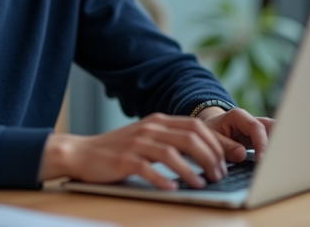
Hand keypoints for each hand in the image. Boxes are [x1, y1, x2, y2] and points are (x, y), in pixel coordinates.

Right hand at [39, 113, 229, 189]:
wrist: (82, 152)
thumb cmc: (118, 150)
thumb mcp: (147, 138)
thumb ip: (171, 141)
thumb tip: (204, 153)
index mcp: (159, 121)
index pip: (196, 126)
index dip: (216, 143)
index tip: (227, 161)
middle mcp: (150, 128)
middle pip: (190, 137)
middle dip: (211, 157)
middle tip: (219, 175)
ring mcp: (137, 143)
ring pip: (173, 153)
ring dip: (192, 170)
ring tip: (202, 184)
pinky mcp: (125, 160)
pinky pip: (149, 169)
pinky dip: (164, 180)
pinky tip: (173, 189)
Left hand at [198, 107, 274, 162]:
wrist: (208, 129)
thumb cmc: (209, 133)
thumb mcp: (212, 138)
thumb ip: (225, 146)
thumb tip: (242, 155)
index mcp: (238, 116)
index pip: (256, 128)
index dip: (261, 144)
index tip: (261, 160)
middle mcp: (251, 120)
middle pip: (272, 127)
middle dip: (279, 140)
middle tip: (281, 158)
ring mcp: (257, 129)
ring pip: (276, 133)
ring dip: (280, 146)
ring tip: (284, 161)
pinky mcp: (260, 139)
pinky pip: (272, 142)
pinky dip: (276, 151)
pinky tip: (280, 162)